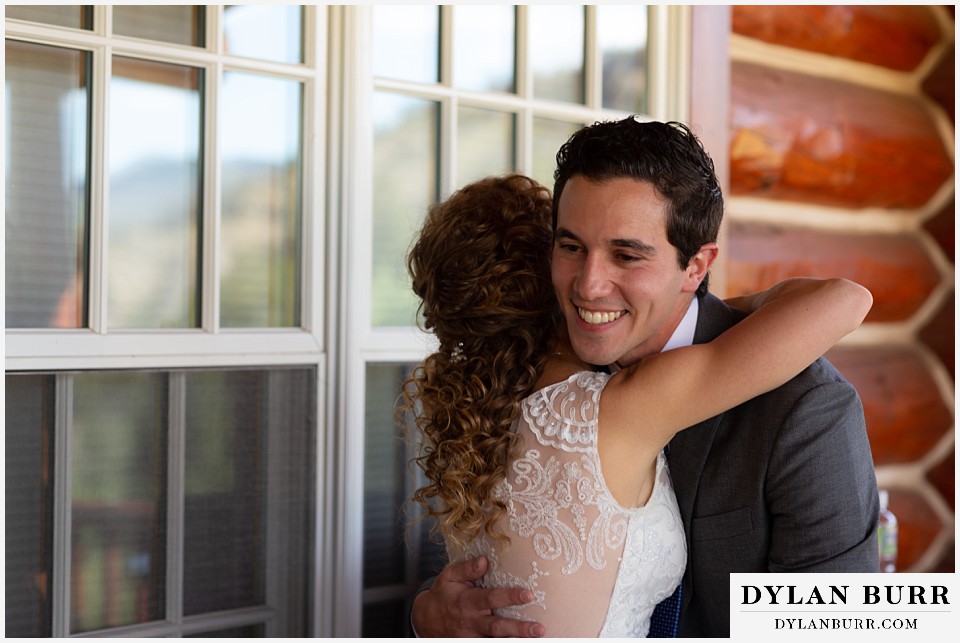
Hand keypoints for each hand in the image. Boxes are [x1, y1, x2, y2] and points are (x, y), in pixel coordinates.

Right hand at [411, 556, 543, 636]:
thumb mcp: (449, 576)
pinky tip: (520, 642)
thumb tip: (485, 560)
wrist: (425, 618)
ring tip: (536, 638)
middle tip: (538, 629)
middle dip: (518, 629)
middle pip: (496, 627)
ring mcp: (472, 636)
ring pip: (494, 641)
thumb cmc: (443, 593)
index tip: (529, 594)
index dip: (509, 597)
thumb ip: (467, 568)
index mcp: (467, 601)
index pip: (490, 598)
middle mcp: (471, 621)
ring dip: (514, 640)